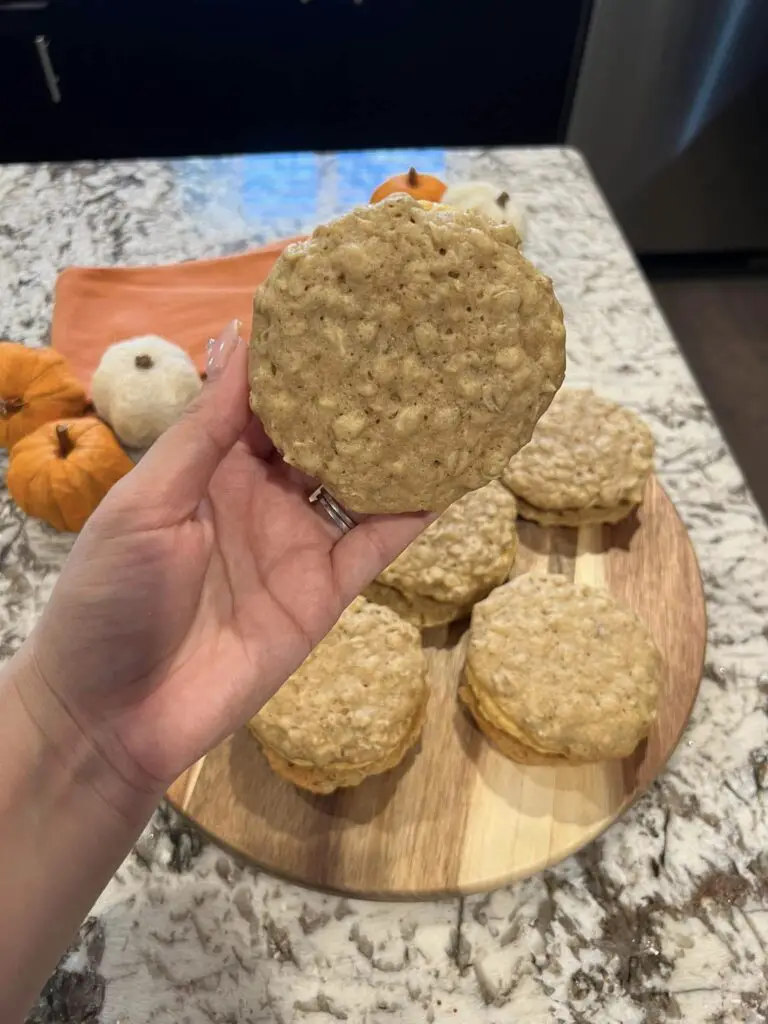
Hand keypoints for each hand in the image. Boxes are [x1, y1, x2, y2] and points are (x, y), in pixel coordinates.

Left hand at [18, 321, 428, 800]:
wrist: (116, 715)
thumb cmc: (109, 600)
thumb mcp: (146, 503)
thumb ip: (203, 431)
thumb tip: (238, 341)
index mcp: (210, 467)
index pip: (264, 399)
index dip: (299, 359)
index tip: (342, 313)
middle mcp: (261, 497)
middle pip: (321, 435)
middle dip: (360, 396)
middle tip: (410, 346)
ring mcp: (296, 543)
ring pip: (357, 483)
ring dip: (397, 448)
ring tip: (444, 400)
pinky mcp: (324, 593)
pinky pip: (376, 544)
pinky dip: (412, 514)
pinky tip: (448, 478)